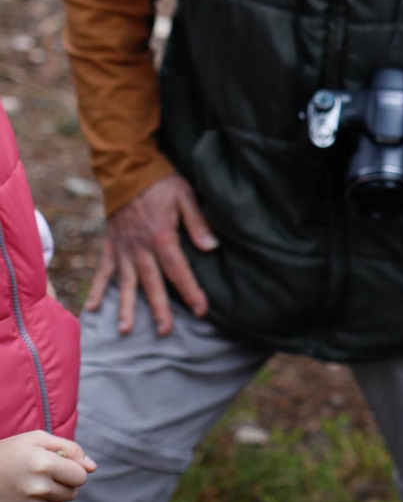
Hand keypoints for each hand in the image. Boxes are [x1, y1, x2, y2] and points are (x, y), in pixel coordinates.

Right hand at [0, 431, 95, 501]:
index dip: (74, 469)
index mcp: (44, 464)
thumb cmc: (10, 452)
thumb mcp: (38, 439)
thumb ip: (71, 449)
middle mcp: (37, 488)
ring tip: (33, 481)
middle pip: (73, 492)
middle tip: (46, 473)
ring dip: (54, 493)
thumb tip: (92, 467)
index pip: (80, 476)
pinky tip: (27, 493)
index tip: (60, 463)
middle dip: (65, 482)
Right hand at [84, 174, 216, 335]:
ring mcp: (123, 248)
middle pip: (152, 283)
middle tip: (164, 331)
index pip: (179, 270)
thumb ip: (198, 224)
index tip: (201, 309)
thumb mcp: (186, 197)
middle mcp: (140, 247)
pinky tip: (92, 308)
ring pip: (126, 282)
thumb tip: (212, 248)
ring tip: (126, 329)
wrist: (127, 170)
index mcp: (162, 237)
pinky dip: (97, 288)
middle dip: (159, 308)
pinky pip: (103, 270)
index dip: (191, 291)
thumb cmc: (161, 182)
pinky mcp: (111, 245)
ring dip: (126, 306)